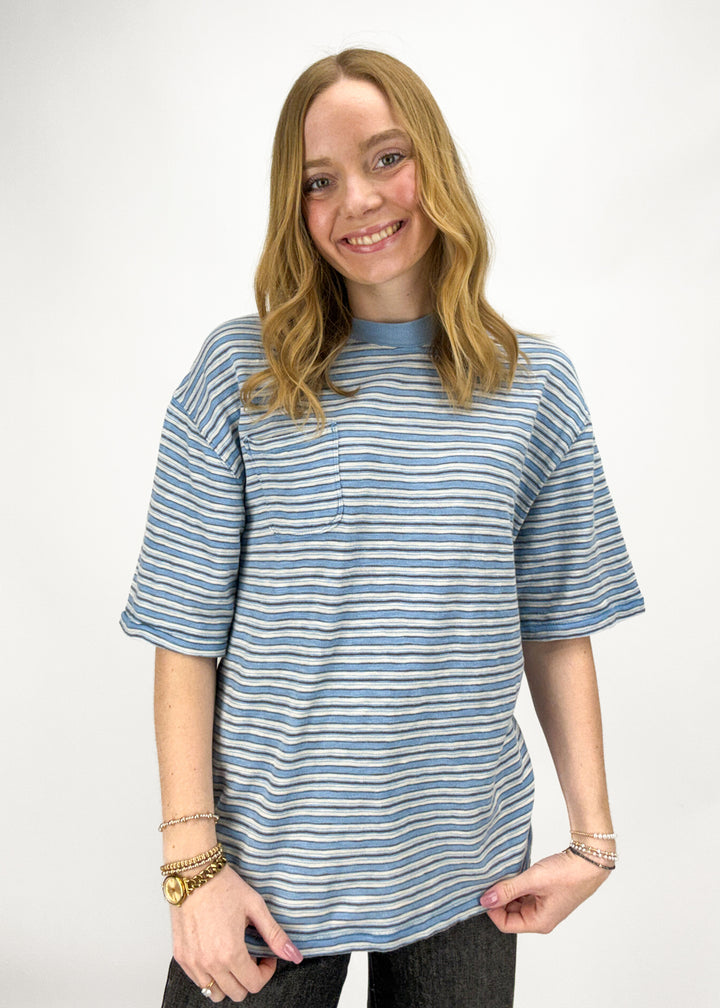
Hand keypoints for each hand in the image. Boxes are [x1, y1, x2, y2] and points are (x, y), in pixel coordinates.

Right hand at [171, 864, 302, 1002]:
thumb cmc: (223, 886)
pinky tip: (216, 953)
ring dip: (228, 981)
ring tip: (232, 956)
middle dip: (249, 977)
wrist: (193, 873)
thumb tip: (294, 955)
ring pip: (215, 992)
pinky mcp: (181, 957)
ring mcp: (192, 962)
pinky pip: (198, 981)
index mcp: (230, 952)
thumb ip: (275, 935)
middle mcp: (210, 963)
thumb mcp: (255, 907)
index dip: (265, 972)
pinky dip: (210, 975)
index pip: (253, 985)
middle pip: (236, 993)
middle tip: (250, 955)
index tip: (265, 956)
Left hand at [478, 849, 610, 933]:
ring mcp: (542, 906)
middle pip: (509, 914)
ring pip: (515, 902)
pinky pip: (523, 893)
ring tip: (501, 875)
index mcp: (539, 922)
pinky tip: (513, 872)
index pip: (505, 924)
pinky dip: (516, 884)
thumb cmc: (567, 874)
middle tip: (490, 880)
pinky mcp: (544, 894)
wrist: (589, 861)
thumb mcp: (533, 881)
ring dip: (507, 890)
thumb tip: (485, 899)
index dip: (492, 909)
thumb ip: (507, 890)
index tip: (483, 892)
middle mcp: (540, 917)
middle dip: (498, 898)